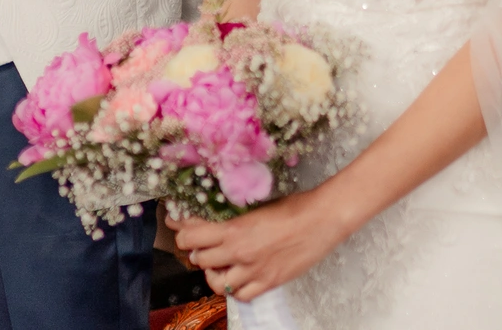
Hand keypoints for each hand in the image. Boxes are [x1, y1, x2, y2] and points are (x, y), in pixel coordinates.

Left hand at [167, 190, 351, 302]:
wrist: (322, 219)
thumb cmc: (294, 206)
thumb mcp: (256, 206)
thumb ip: (234, 217)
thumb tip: (216, 219)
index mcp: (234, 229)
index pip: (192, 237)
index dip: (181, 232)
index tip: (179, 227)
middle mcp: (239, 253)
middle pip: (199, 259)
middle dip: (196, 251)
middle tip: (200, 245)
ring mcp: (253, 271)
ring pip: (216, 282)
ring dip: (212, 272)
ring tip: (218, 264)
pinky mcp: (269, 283)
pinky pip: (241, 295)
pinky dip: (235, 288)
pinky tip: (238, 278)